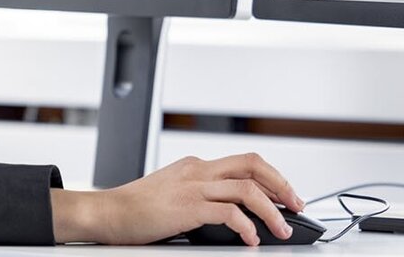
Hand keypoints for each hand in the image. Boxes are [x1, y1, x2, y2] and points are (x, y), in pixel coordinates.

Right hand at [50, 153, 305, 245]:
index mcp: (194, 166)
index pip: (243, 163)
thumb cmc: (134, 209)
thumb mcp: (170, 193)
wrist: (107, 212)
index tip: (285, 196)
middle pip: (253, 165)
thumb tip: (228, 212)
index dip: (271, 178)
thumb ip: (197, 195)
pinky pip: (229, 213)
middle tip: (296, 205)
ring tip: (281, 230)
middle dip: (282, 185)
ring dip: (272, 211)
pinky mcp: (188, 207)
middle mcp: (197, 170)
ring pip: (248, 189)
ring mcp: (193, 186)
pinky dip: (247, 227)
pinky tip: (251, 240)